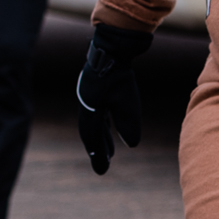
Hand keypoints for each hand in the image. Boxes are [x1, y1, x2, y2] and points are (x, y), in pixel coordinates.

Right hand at [75, 24, 151, 174]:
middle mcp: (86, 104)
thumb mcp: (127, 103)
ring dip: (102, 137)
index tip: (102, 170)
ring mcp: (90, 96)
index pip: (92, 138)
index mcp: (89, 110)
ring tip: (111, 151)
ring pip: (95, 122)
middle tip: (104, 165)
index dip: (97, 155)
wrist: (112, 47)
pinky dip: (104, 123)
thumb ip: (128, 124)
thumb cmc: (120, 76)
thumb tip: (132, 144)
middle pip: (91, 133)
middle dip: (98, 150)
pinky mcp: (97, 89)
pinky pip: (99, 112)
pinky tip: (111, 127)